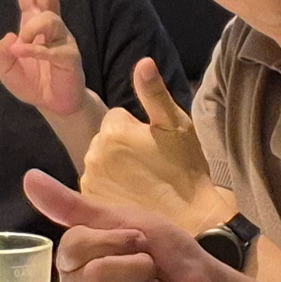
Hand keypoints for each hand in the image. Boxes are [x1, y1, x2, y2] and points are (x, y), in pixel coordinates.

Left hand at [0, 0, 88, 123]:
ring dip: (31, 30)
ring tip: (22, 47)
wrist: (53, 103)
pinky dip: (34, 51)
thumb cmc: (31, 81)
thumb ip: (1, 52)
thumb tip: (11, 37)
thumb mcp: (5, 67)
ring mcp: (62, 39)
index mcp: (32, 22)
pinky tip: (24, 52)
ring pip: (48, 19)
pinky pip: (50, 48)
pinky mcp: (69, 56)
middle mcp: (49, 25)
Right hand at [23, 169, 234, 281]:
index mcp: (72, 263)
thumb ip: (74, 206)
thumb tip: (28, 177)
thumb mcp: (125, 220)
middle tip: (150, 273)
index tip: (137, 242)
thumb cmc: (167, 255)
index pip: (74, 246)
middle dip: (138, 269)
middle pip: (94, 276)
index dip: (116, 242)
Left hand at [76, 58, 235, 236]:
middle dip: (121, 147)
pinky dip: (109, 188)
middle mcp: (94, 153)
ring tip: (143, 182)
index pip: (116, 117)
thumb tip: (143, 62)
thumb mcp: (176, 126)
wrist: (190, 219)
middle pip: (105, 140)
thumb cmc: (186, 170)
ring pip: (99, 162)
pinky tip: (131, 196)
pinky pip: (95, 185)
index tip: (153, 145)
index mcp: (113, 130)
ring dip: (114, 168)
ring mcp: (90, 180)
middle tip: (150, 165)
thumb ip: (154, 93)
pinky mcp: (91, 202)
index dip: (136, 129)